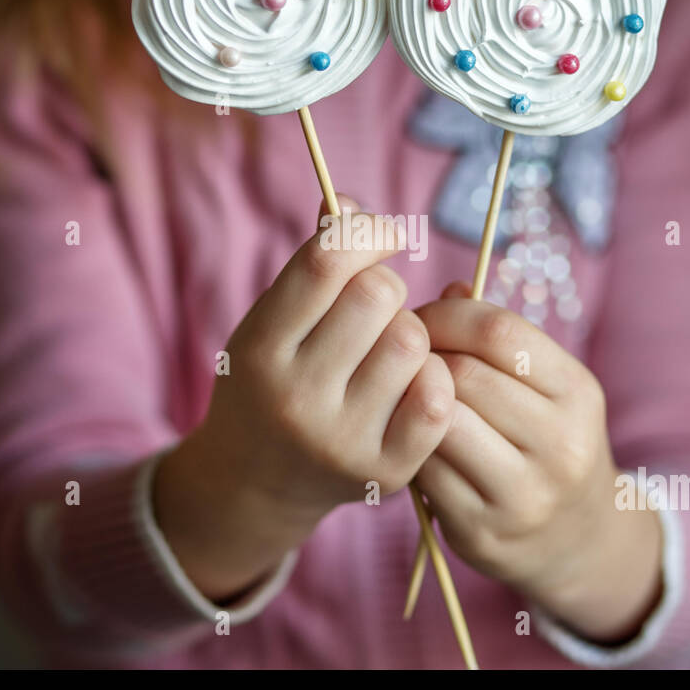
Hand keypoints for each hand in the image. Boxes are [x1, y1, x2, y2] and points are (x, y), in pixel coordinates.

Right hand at [153, 196, 453, 602]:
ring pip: (411, 342)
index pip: (325, 261)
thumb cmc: (271, 381)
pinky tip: (411, 383)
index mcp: (259, 349)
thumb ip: (312, 263)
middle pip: (377, 295)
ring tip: (387, 351)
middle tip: (375, 309)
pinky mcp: (383, 471)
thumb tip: (352, 204)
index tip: (380, 236)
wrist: (253, 485)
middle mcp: (295, 397)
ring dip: (409, 334)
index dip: (365, 231)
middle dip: (385, 287)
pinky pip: (436, 397)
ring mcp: (340, 440)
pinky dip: (433, 379)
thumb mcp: (269, 322)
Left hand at [414, 283, 663, 644]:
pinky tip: (405, 436)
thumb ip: (502, 339)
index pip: (499, 332)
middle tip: (398, 354)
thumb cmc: (549, 441)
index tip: (420, 318)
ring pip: (441, 424)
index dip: (447, 316)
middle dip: (422, 356)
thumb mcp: (549, 387)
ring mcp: (522, 495)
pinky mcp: (482, 532)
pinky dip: (408, 446)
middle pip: (465, 377)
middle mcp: (560, 445)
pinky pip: (425, 472)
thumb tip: (449, 291)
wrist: (580, 540)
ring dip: (410, 400)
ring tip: (401, 391)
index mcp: (578, 393)